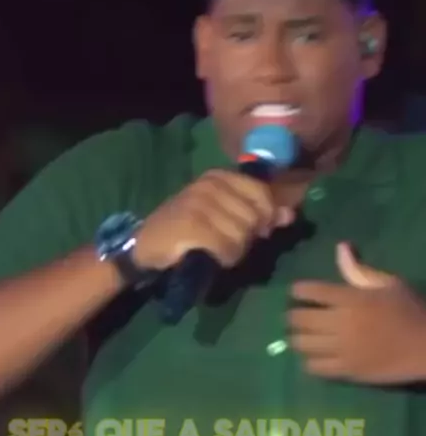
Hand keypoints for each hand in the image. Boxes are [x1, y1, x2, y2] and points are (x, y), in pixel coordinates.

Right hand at [134, 169, 294, 271]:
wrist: (145, 248)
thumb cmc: (186, 231)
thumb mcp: (223, 214)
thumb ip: (257, 212)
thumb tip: (289, 215)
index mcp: (218, 177)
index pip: (261, 192)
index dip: (265, 215)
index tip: (257, 230)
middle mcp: (208, 185)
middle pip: (254, 216)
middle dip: (247, 236)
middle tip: (226, 242)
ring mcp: (199, 203)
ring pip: (242, 234)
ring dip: (234, 251)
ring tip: (215, 249)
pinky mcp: (192, 225)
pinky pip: (227, 247)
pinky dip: (223, 258)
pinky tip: (210, 257)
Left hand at [288, 242, 425, 383]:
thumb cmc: (409, 310)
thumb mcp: (388, 283)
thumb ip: (359, 270)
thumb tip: (340, 248)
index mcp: (351, 298)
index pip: (310, 291)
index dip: (299, 290)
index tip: (297, 292)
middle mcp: (342, 322)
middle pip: (300, 318)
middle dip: (293, 315)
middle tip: (295, 315)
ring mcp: (343, 349)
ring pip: (303, 344)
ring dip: (297, 338)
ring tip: (301, 335)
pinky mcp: (348, 371)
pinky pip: (316, 367)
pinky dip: (309, 361)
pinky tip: (313, 356)